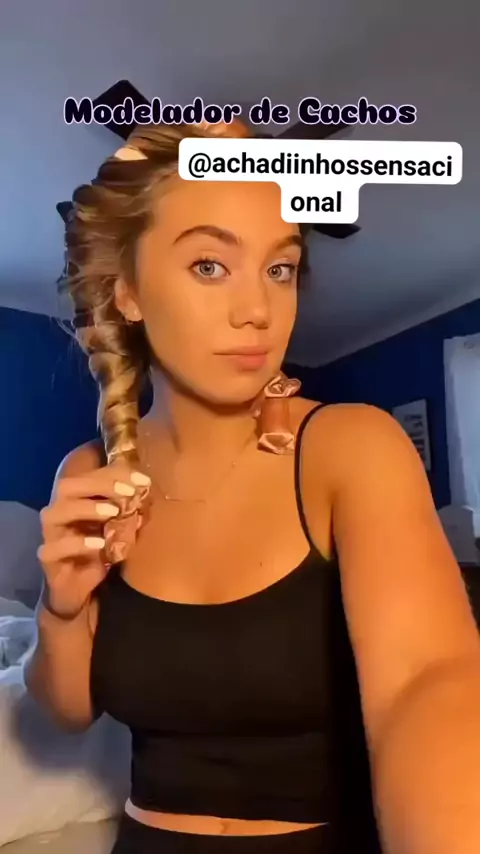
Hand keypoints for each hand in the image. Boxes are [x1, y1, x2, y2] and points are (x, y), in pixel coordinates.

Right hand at [38, 461, 149, 619]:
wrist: (85, 589)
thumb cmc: (104, 551)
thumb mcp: (121, 526)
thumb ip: (129, 506)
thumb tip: (148, 486)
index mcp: (76, 499)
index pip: (90, 475)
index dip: (116, 473)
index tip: (143, 480)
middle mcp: (60, 511)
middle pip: (68, 486)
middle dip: (99, 484)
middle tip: (128, 491)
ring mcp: (51, 534)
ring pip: (56, 512)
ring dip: (87, 508)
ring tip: (113, 511)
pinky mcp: (48, 558)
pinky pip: (53, 548)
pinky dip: (77, 543)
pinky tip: (98, 544)